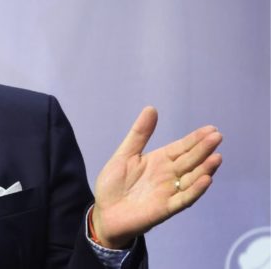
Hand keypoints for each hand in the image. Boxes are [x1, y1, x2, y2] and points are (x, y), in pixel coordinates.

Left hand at [91, 106, 222, 248]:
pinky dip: (195, 190)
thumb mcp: (125, 154)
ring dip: (204, 169)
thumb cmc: (114, 184)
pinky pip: (183, 199)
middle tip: (217, 137)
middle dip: (203, 149)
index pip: (181, 148)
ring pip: (191, 179)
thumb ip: (139, 134)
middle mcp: (168, 175)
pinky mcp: (165, 208)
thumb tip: (152, 108)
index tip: (211, 129)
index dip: (195, 139)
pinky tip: (205, 179)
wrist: (104, 212)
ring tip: (216, 157)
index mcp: (159, 161)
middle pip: (190, 161)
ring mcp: (169, 192)